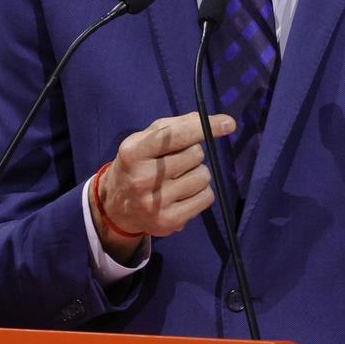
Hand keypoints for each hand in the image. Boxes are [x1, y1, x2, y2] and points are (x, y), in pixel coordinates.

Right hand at [90, 112, 235, 261]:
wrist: (117, 206)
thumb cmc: (138, 164)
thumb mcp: (146, 139)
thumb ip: (177, 126)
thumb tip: (220, 122)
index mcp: (133, 153)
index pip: (174, 136)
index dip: (202, 127)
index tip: (227, 123)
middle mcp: (142, 178)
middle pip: (195, 155)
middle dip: (192, 154)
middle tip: (177, 162)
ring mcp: (155, 203)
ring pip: (203, 176)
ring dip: (198, 173)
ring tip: (179, 179)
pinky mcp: (168, 221)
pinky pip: (206, 198)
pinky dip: (201, 192)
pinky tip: (184, 194)